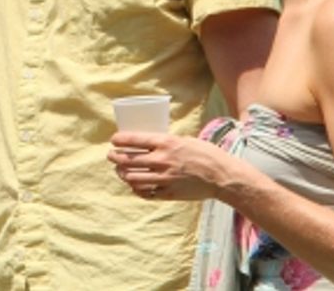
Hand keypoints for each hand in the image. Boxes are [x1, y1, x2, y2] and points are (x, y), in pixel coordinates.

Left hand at [107, 131, 236, 202]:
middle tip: (111, 155)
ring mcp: (165, 178)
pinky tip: (134, 185)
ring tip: (120, 170)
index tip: (113, 140)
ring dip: (122, 173)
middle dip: (115, 157)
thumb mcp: (184, 140)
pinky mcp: (169, 193)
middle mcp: (162, 160)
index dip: (119, 140)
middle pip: (128, 160)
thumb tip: (147, 143)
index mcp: (166, 143)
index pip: (134, 140)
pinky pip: (145, 193)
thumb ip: (165, 143)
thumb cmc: (205, 154)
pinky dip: (136, 189)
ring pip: (133, 178)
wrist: (222, 176)